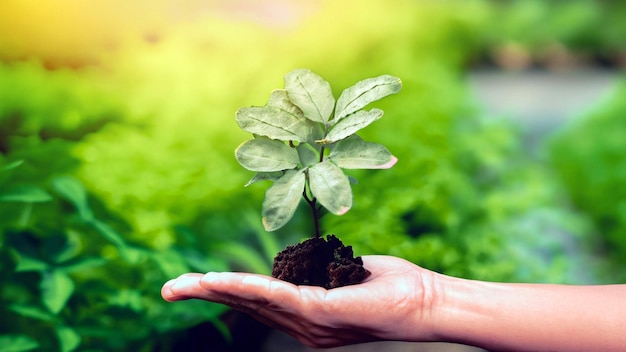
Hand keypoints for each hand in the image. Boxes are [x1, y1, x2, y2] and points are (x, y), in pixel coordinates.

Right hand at [161, 255, 436, 347]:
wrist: (425, 301)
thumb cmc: (390, 285)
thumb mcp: (342, 274)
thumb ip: (316, 272)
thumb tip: (300, 262)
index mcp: (306, 319)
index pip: (258, 304)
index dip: (225, 293)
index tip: (195, 283)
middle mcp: (302, 327)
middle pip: (246, 308)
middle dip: (206, 297)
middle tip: (168, 290)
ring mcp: (310, 324)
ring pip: (253, 303)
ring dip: (215, 292)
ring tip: (182, 287)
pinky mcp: (320, 314)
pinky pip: (274, 298)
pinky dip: (244, 288)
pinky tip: (218, 282)